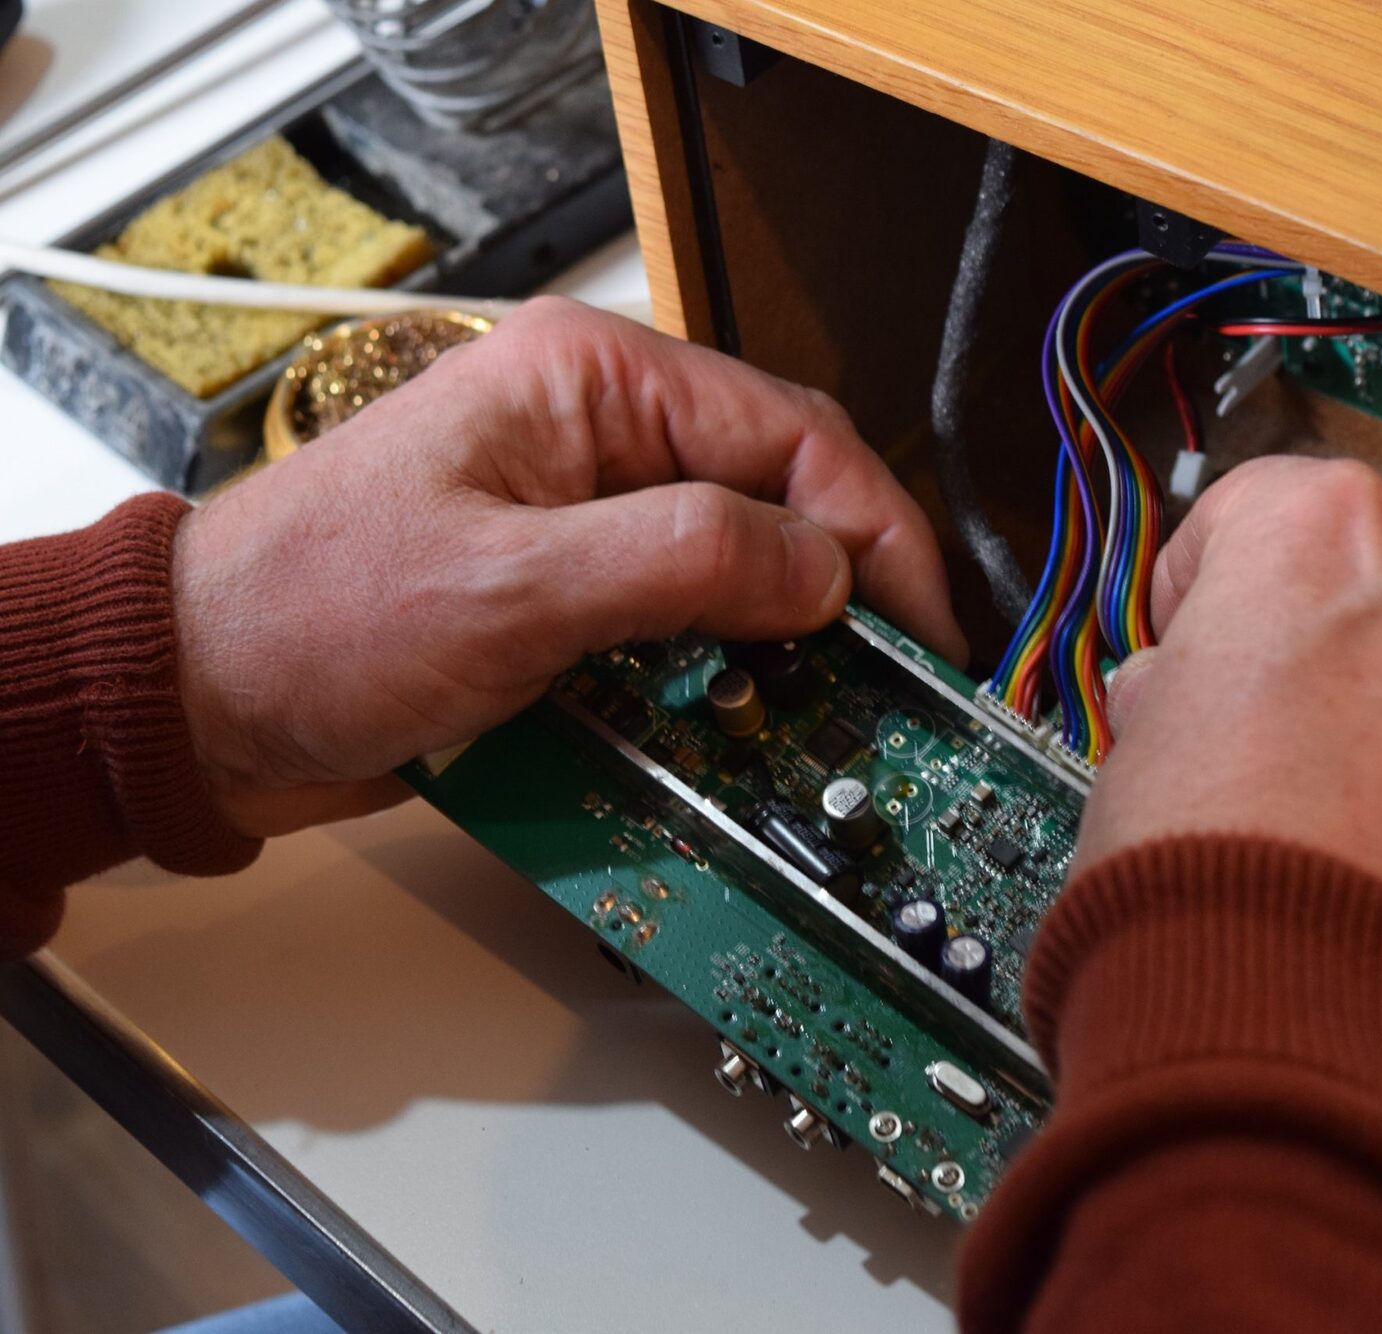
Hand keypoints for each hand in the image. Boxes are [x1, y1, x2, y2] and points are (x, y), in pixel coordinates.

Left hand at [173, 297, 964, 837]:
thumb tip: (822, 569)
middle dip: (847, 592)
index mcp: (593, 381)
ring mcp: (590, 511)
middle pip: (783, 496)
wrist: (202, 698)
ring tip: (834, 717)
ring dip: (789, 643)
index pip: (793, 436)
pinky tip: (746, 726)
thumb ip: (679, 559)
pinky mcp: (575, 585)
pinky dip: (725, 675)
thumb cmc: (313, 616)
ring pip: (745, 564)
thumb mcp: (510, 587)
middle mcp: (603, 430)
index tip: (926, 632)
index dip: (878, 535)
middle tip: (898, 686)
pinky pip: (687, 619)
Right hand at [1079, 457, 1381, 1031]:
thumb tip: (1191, 698)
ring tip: (1350, 824)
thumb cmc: (1212, 879)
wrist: (1306, 1031)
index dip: (1209, 589)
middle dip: (1336, 641)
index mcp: (1327, 531)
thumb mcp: (1136, 740)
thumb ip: (1184, 683)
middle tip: (1278, 736)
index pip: (1256, 510)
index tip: (1198, 643)